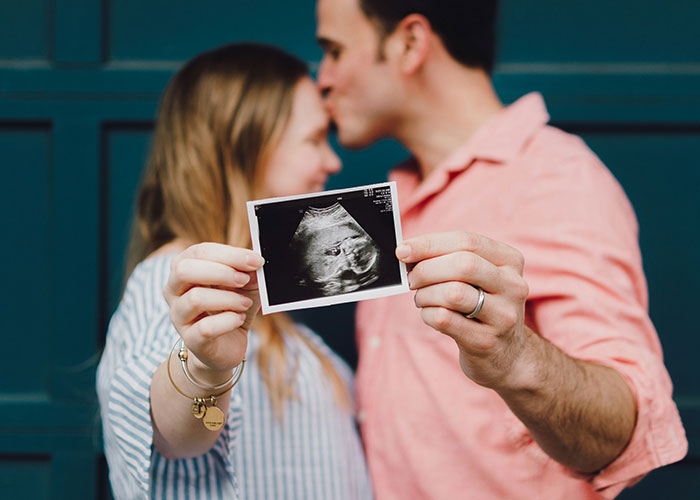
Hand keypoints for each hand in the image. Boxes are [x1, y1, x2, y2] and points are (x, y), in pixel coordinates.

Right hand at [163, 242, 263, 384]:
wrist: (228, 345)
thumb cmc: (232, 307)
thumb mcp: (245, 285)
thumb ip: (248, 271)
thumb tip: (255, 260)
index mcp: (184, 268)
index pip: (199, 252)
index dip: (229, 254)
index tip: (255, 260)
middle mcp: (174, 290)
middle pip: (184, 270)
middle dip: (221, 272)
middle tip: (244, 279)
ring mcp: (178, 316)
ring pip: (195, 299)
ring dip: (228, 298)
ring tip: (245, 303)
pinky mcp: (190, 339)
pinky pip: (205, 328)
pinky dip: (228, 321)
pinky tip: (238, 319)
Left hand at [397, 231, 530, 389]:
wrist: (507, 355)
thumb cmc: (482, 306)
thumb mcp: (478, 278)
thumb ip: (449, 259)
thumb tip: (407, 251)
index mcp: (510, 261)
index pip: (466, 241)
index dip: (429, 244)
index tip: (403, 250)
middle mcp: (513, 286)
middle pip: (463, 265)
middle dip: (426, 269)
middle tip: (411, 279)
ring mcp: (503, 316)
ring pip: (453, 293)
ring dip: (425, 294)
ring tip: (422, 299)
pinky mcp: (486, 341)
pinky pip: (445, 319)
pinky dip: (427, 314)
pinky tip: (430, 315)